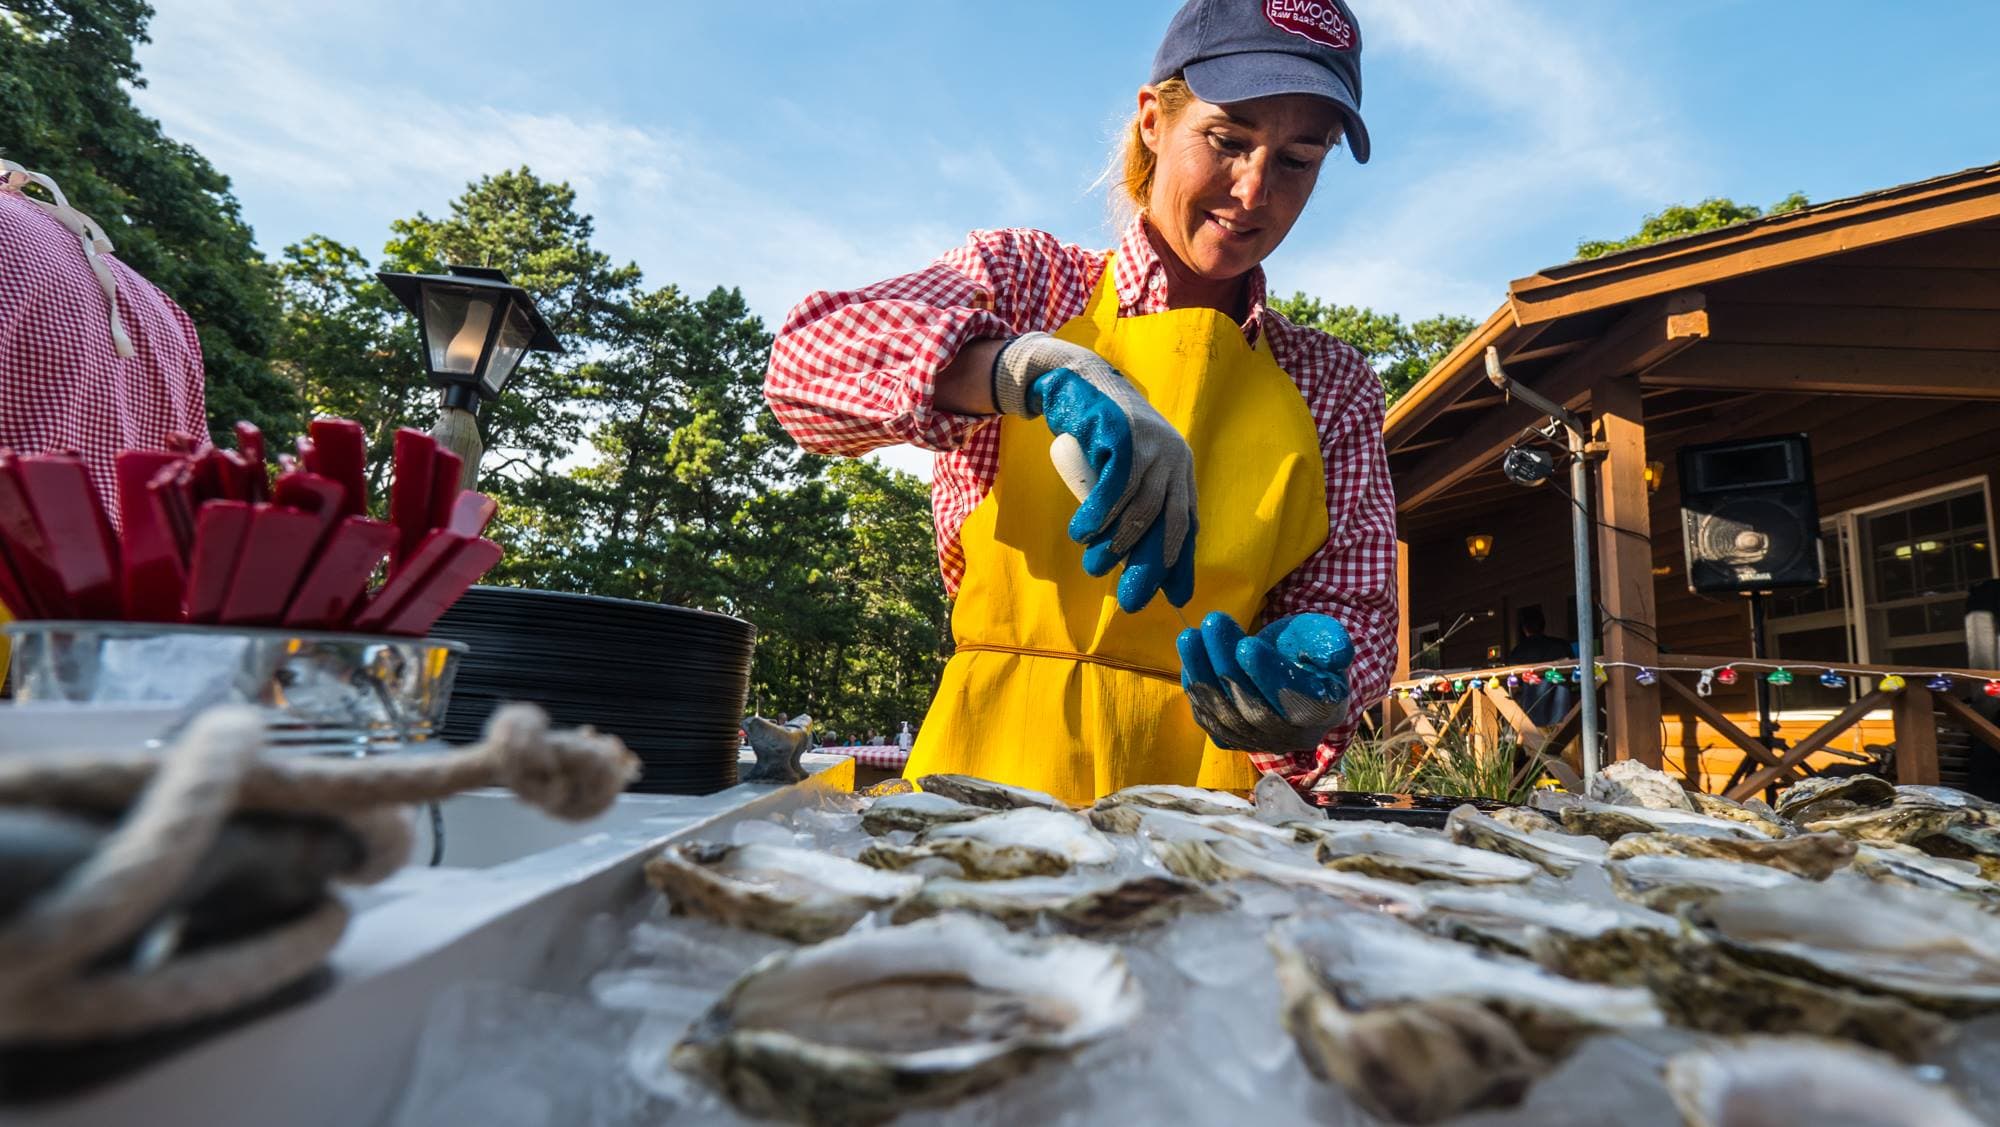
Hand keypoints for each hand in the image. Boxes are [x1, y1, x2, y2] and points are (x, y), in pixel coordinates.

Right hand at [991, 332, 1196, 611]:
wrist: (1080, 382)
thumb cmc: (1100, 436)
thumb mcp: (1127, 472)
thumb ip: (1136, 505)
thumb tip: (1138, 560)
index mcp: (1179, 470)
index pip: (1186, 523)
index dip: (1181, 563)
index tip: (1177, 598)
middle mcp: (1173, 458)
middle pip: (1168, 522)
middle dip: (1150, 565)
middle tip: (1131, 599)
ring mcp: (1151, 445)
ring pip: (1139, 508)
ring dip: (1116, 543)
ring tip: (1095, 565)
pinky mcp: (1124, 436)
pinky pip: (1115, 487)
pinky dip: (1098, 515)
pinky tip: (1082, 534)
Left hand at [1177, 612, 1352, 752]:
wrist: (1286, 668)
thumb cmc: (1306, 649)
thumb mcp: (1323, 637)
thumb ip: (1330, 643)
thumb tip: (1337, 655)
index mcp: (1326, 712)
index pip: (1298, 702)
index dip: (1270, 675)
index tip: (1246, 644)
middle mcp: (1295, 737)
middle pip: (1256, 712)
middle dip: (1228, 667)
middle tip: (1213, 625)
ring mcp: (1262, 743)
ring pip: (1227, 718)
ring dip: (1203, 676)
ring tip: (1190, 636)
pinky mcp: (1234, 740)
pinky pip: (1211, 721)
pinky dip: (1196, 690)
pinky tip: (1189, 658)